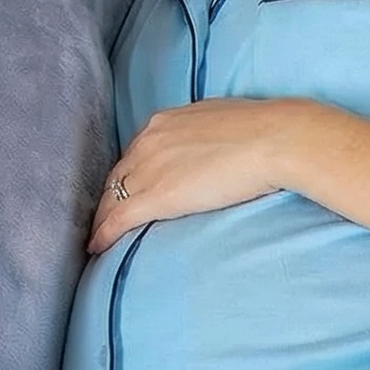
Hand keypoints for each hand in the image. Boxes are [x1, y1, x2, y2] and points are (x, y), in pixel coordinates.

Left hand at [86, 97, 306, 254]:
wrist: (273, 140)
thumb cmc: (263, 131)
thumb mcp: (222, 125)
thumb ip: (205, 138)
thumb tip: (212, 149)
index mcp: (164, 123)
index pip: (134, 155)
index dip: (128, 177)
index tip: (127, 191)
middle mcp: (149, 141)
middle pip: (118, 176)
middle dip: (109, 198)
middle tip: (105, 218)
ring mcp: (150, 168)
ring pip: (113, 198)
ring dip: (102, 219)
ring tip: (97, 237)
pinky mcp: (157, 196)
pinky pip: (119, 218)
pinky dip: (104, 234)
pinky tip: (96, 247)